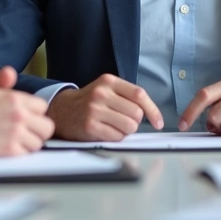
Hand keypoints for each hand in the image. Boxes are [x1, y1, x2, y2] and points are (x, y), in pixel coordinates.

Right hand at [0, 66, 54, 156]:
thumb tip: (9, 73)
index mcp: (15, 98)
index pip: (42, 107)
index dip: (34, 113)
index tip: (25, 117)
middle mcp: (19, 115)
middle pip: (46, 127)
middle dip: (37, 130)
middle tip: (26, 132)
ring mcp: (16, 134)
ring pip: (38, 143)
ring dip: (28, 144)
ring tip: (15, 141)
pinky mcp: (9, 151)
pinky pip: (26, 155)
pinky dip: (19, 154)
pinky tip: (7, 149)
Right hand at [47, 73, 162, 140]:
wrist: (62, 110)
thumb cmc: (90, 102)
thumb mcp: (106, 90)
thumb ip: (127, 96)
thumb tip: (152, 115)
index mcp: (109, 81)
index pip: (139, 95)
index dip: (153, 110)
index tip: (158, 122)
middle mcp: (101, 93)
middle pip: (136, 113)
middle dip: (134, 121)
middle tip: (123, 120)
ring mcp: (94, 110)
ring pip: (129, 126)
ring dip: (126, 131)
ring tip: (114, 126)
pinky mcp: (90, 126)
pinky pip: (116, 137)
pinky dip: (116, 138)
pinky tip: (106, 132)